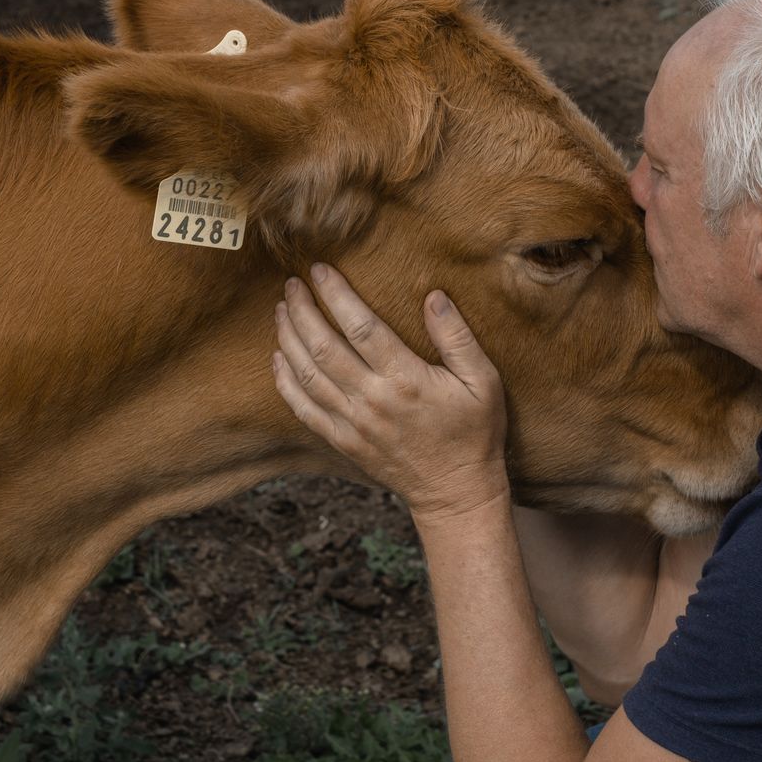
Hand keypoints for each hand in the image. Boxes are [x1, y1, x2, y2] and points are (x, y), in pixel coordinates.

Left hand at [272, 264, 508, 524]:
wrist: (456, 491)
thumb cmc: (473, 432)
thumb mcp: (483, 382)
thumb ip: (457, 337)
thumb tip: (434, 296)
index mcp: (405, 379)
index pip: (360, 326)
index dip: (336, 295)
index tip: (320, 270)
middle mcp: (372, 400)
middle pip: (323, 347)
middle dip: (303, 310)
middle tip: (292, 284)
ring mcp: (353, 424)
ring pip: (307, 375)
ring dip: (289, 338)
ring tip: (282, 310)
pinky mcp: (343, 442)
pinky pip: (303, 409)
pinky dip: (285, 382)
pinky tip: (278, 358)